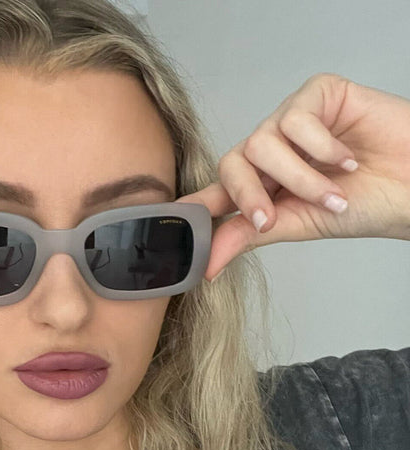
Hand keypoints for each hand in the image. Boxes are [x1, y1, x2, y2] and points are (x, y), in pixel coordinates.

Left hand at [176, 73, 409, 279]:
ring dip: (299, 178)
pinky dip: (322, 146)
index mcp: (266, 183)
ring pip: (262, 143)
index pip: (221, 190)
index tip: (174, 223)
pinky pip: (297, 118)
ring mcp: (293, 121)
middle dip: (249, 195)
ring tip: (335, 193)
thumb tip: (207, 264)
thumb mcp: (299, 225)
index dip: (198, 204)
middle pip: (231, 162)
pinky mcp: (317, 94)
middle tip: (271, 219)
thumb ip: (251, 235)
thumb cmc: (365, 203)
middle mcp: (273, 151)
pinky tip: (348, 156)